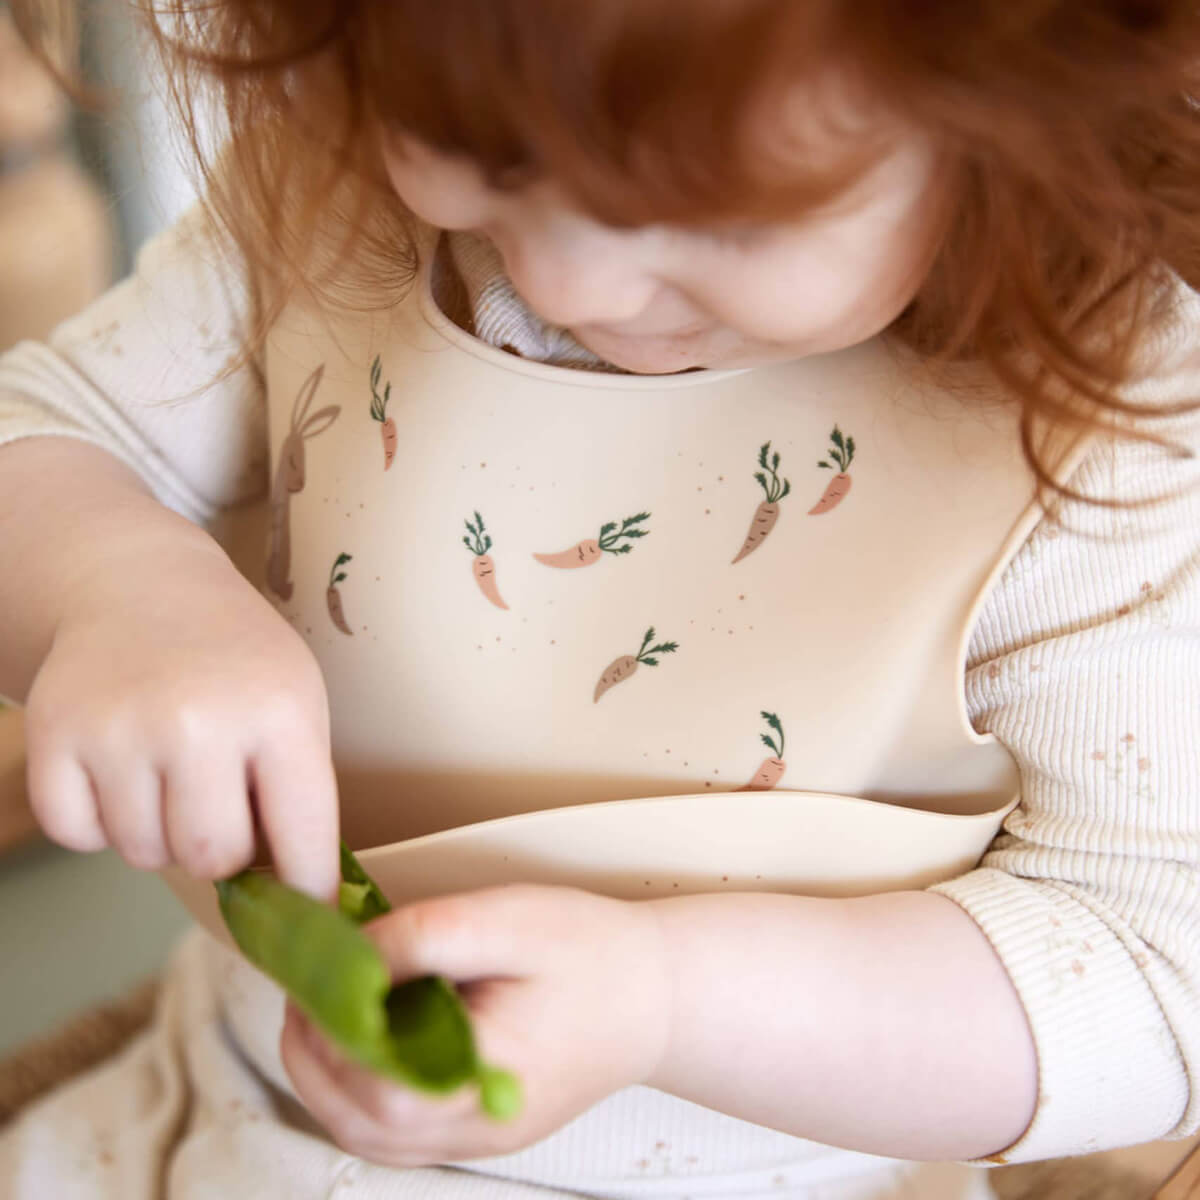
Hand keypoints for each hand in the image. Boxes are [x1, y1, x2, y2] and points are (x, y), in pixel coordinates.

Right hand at [23, 536, 338, 900]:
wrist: (142, 587)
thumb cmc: (235, 658)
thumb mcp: (296, 701)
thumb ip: (301, 791)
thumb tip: (305, 901)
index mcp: (279, 711)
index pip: (304, 836)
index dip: (308, 888)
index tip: (308, 914)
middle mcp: (200, 720)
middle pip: (214, 857)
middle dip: (222, 851)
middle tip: (219, 806)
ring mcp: (121, 728)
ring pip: (145, 853)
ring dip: (160, 833)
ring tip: (169, 773)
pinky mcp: (53, 735)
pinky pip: (79, 837)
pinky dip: (98, 822)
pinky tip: (120, 771)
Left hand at [279, 883, 672, 1166]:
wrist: (657, 997)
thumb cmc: (591, 952)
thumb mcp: (507, 919)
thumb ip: (423, 936)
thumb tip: (349, 957)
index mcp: (492, 1074)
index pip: (382, 1087)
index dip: (332, 1035)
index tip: (318, 975)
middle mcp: (481, 1125)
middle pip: (363, 1124)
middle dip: (315, 1057)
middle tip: (306, 989)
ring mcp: (480, 1138)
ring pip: (372, 1138)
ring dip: (328, 1079)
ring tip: (323, 1011)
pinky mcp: (480, 1130)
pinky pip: (398, 1134)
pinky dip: (358, 1093)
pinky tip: (360, 1042)